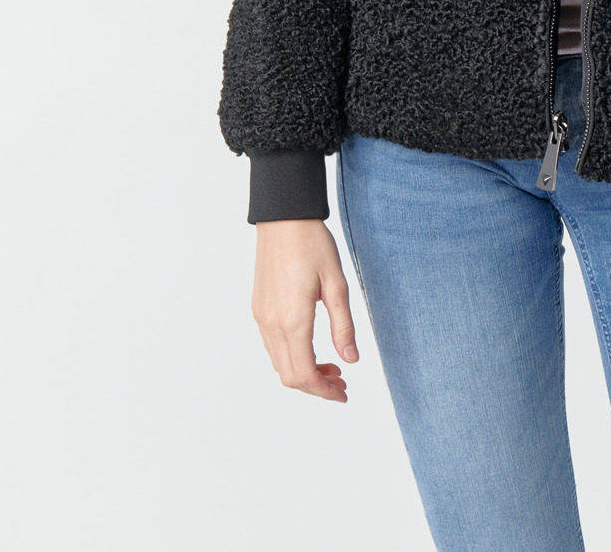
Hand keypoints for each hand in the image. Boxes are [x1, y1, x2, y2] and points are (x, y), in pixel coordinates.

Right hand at [252, 219, 359, 400]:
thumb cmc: (312, 245)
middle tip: (342, 382)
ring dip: (304, 371)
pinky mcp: (258, 308)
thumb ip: (343, 326)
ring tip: (332, 364)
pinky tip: (312, 345)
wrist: (283, 217)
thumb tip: (351, 360)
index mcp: (293, 320)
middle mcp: (271, 324)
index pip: (304, 375)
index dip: (324, 391)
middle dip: (316, 386)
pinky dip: (292, 356)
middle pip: (289, 376)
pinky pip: (272, 346)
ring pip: (279, 363)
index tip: (344, 393)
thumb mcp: (336, 284)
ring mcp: (261, 317)